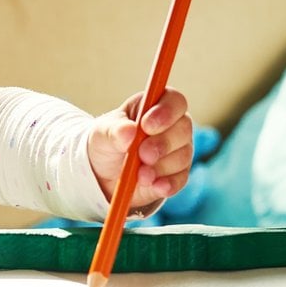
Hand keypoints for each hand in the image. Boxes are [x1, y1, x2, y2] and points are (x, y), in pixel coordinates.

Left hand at [87, 88, 193, 209]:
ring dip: (160, 167)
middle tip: (143, 154)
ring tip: (140, 174)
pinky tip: (154, 186)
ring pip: (182, 156)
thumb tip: (129, 131)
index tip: (146, 125)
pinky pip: (180, 179)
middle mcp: (172, 126)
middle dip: (162, 143)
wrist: (103, 174)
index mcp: (153, 106)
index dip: (166, 111)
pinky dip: (167, 184)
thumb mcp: (101, 134)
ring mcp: (178, 151)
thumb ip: (114, 131)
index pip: (174, 100)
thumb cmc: (106, 143)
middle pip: (183, 129)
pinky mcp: (178, 175)